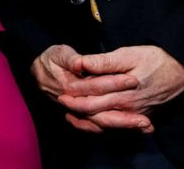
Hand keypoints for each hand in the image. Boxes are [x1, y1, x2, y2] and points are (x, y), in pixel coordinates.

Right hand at [31, 45, 148, 134]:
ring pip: (102, 123)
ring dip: (124, 126)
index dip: (115, 82)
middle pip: (101, 112)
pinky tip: (134, 130)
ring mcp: (78, 111)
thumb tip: (80, 64)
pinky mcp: (82, 114)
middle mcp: (74, 102)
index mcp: (70, 86)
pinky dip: (118, 129)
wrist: (36, 73)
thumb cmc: (50, 60)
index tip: (134, 80)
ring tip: (146, 126)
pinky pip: (100, 127)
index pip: (95, 85)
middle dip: (125, 117)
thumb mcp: (58, 53)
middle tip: (146, 119)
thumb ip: (71, 58)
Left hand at [57, 46, 183, 133]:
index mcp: (122, 92)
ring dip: (89, 121)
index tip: (61, 91)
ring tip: (73, 116)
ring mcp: (136, 114)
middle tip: (62, 102)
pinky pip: (120, 125)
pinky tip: (95, 121)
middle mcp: (128, 107)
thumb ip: (104, 62)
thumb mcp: (129, 55)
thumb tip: (81, 63)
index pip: (92, 98)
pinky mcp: (142, 116)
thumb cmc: (155, 59)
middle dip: (78, 109)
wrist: (183, 71)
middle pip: (97, 113)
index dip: (75, 96)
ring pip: (107, 122)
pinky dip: (105, 125)